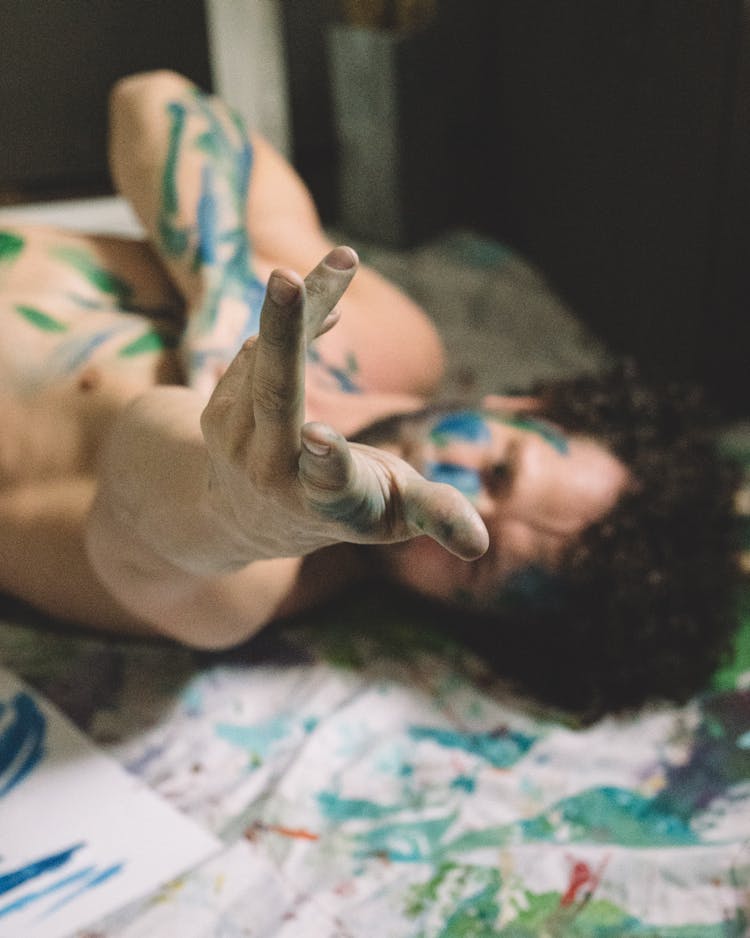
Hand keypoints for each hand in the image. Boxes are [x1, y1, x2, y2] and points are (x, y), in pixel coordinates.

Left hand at [199, 247, 488, 562]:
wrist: (247, 519)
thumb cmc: (342, 509)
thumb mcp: (391, 515)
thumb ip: (433, 514)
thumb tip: (479, 545)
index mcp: (325, 503)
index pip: (326, 483)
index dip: (327, 460)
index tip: (318, 435)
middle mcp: (271, 472)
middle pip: (276, 398)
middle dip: (284, 337)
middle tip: (287, 279)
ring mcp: (235, 440)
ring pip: (267, 358)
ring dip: (304, 304)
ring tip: (346, 259)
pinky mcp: (216, 411)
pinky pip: (257, 352)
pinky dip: (295, 319)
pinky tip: (325, 296)